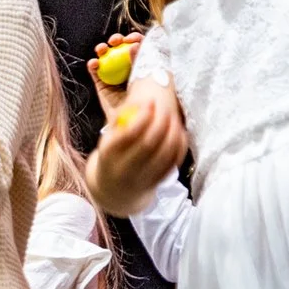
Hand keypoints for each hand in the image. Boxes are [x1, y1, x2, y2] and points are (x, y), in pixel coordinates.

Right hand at [86, 83, 187, 214]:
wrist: (112, 187)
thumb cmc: (112, 154)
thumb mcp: (108, 138)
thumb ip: (121, 119)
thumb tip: (141, 100)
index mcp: (108, 155)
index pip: (128, 134)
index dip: (142, 116)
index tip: (151, 102)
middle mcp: (123, 169)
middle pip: (148, 143)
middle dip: (161, 122)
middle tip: (167, 108)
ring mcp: (141, 178)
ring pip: (164, 153)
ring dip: (173, 132)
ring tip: (174, 119)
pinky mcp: (156, 182)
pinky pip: (173, 162)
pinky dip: (179, 146)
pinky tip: (179, 133)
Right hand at [87, 32, 139, 113]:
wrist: (133, 122)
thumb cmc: (145, 100)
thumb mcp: (145, 77)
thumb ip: (140, 61)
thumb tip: (134, 45)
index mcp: (143, 64)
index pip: (138, 46)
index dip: (134, 38)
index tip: (131, 38)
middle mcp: (127, 67)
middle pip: (121, 48)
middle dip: (117, 40)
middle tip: (116, 41)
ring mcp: (114, 75)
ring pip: (106, 57)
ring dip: (102, 49)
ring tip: (102, 49)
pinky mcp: (102, 84)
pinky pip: (95, 72)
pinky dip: (93, 65)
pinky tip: (94, 63)